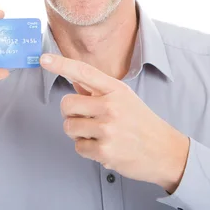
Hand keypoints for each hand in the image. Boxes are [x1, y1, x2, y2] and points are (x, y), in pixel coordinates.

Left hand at [39, 53, 189, 192]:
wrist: (165, 151)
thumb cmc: (142, 123)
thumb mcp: (125, 99)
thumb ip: (98, 91)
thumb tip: (74, 81)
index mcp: (116, 90)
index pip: (84, 72)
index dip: (62, 64)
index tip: (44, 59)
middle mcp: (111, 106)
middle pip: (67, 103)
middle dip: (71, 113)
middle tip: (87, 119)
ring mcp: (108, 129)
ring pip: (69, 127)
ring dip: (78, 133)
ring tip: (99, 134)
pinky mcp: (105, 150)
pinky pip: (78, 147)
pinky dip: (87, 149)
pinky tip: (104, 147)